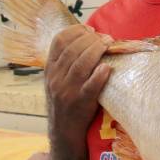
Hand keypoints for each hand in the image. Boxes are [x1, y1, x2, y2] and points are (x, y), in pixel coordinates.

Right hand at [45, 25, 111, 145]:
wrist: (64, 131)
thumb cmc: (66, 101)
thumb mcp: (58, 79)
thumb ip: (66, 62)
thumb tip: (87, 38)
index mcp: (50, 69)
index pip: (58, 42)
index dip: (75, 31)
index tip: (89, 28)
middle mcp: (55, 78)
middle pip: (72, 50)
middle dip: (91, 39)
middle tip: (106, 37)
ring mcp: (67, 91)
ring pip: (80, 64)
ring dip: (97, 50)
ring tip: (109, 44)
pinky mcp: (80, 103)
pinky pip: (90, 86)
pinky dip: (99, 75)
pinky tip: (107, 68)